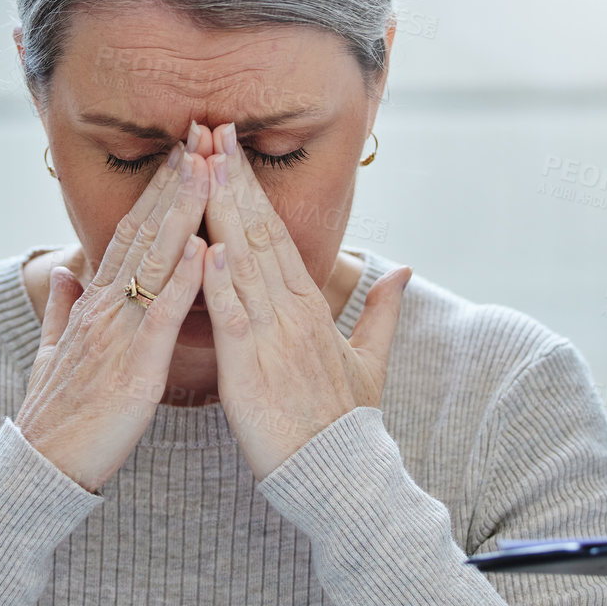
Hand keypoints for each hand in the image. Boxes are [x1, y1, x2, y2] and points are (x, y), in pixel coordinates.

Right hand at [16, 129, 209, 492]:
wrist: (41, 464)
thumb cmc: (58, 415)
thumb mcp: (53, 353)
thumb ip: (60, 309)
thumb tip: (64, 273)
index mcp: (94, 303)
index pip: (130, 233)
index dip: (157, 191)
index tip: (181, 153)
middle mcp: (105, 306)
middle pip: (145, 231)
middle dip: (175, 183)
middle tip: (202, 137)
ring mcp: (119, 332)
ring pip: (155, 260)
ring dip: (183, 213)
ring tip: (208, 169)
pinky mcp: (134, 365)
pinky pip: (162, 315)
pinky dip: (186, 280)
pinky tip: (208, 249)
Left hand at [198, 121, 411, 478]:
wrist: (341, 475)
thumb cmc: (346, 424)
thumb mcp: (370, 362)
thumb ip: (380, 312)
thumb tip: (403, 273)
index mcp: (311, 306)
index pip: (277, 233)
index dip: (253, 189)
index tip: (234, 150)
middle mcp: (292, 310)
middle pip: (259, 231)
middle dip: (233, 179)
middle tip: (211, 130)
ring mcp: (272, 334)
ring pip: (243, 259)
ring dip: (221, 209)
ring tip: (202, 164)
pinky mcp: (250, 365)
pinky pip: (231, 313)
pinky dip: (218, 277)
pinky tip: (204, 243)